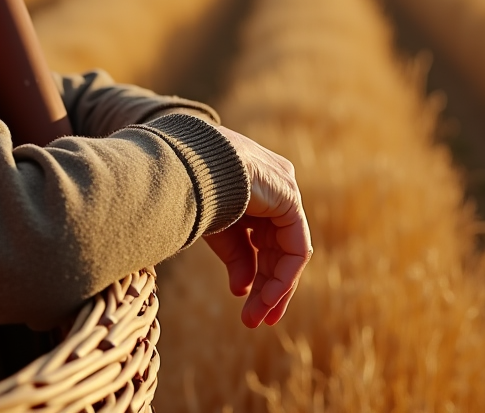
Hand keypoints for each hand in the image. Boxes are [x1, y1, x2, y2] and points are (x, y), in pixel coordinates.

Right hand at [203, 126, 311, 327]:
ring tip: (258, 317)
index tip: (248, 308)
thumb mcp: (217, 231)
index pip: (266, 241)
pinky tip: (268, 296)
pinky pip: (296, 247)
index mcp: (255, 191)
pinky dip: (284, 275)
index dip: (259, 277)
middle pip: (278, 250)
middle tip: (254, 321)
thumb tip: (243, 290)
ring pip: (288, 253)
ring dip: (275, 289)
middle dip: (267, 289)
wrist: (188, 164)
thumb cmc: (193, 190)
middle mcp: (276, 189)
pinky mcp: (290, 199)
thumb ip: (236, 257)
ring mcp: (285, 191)